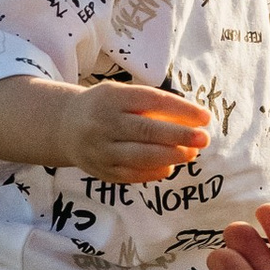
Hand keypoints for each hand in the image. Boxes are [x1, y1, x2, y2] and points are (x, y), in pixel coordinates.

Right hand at [62, 79, 215, 178]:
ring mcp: (100, 149)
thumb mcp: (122, 94)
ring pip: (140, 156)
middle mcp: (104, 123)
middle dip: (180, 135)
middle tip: (204, 138)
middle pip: (146, 130)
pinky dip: (154, 172)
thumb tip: (193, 118)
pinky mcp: (100, 170)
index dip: (181, 109)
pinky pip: (131, 175)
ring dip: (171, 156)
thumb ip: (152, 105)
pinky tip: (170, 167)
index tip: (205, 117)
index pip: (152, 100)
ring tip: (192, 153)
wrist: (64, 126)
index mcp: (111, 97)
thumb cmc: (106, 106)